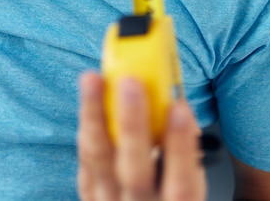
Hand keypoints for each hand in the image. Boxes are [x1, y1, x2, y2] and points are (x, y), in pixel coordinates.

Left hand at [77, 72, 205, 200]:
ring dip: (95, 115)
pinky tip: (87, 100)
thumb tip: (176, 99)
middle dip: (133, 124)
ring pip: (99, 160)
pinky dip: (86, 127)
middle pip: (135, 172)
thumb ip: (184, 147)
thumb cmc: (166, 190)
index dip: (180, 145)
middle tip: (131, 83)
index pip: (181, 184)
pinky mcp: (89, 193)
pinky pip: (84, 160)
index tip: (178, 107)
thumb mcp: (185, 177)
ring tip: (93, 80)